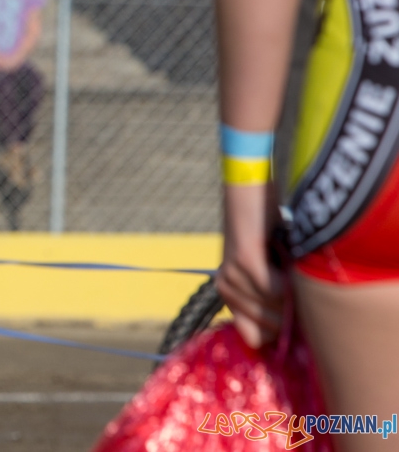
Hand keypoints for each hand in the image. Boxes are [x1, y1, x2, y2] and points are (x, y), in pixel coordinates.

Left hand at [216, 183, 282, 347]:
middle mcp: (226, 289)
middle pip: (272, 328)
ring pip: (277, 310)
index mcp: (231, 295)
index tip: (296, 317)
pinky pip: (276, 291)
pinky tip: (287, 260)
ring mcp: (232, 277)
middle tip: (295, 281)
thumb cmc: (272, 232)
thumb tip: (304, 336)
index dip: (281, 334)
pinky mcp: (243, 262)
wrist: (253, 191)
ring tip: (288, 265)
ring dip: (293, 293)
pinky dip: (290, 280)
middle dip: (293, 313)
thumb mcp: (274, 273)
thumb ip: (280, 303)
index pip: (255, 339)